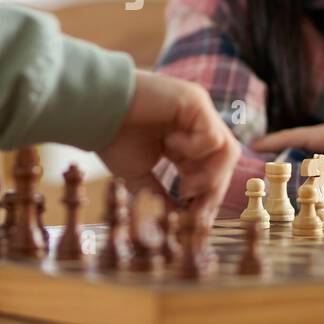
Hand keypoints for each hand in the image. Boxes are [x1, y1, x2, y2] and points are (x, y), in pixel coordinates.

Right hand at [97, 70, 238, 224]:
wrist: (96, 111)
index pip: (212, 171)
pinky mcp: (196, 101)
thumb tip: (174, 222)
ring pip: (227, 151)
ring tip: (185, 185)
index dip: (209, 196)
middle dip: (213, 191)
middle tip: (195, 211)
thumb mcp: (140, 175)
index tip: (197, 221)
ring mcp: (199, 112)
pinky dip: (195, 150)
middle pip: (225, 163)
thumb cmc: (113, 138)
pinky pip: (213, 136)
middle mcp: (197, 125)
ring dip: (210, 175)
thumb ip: (159, 196)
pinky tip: (170, 145)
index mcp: (185, 141)